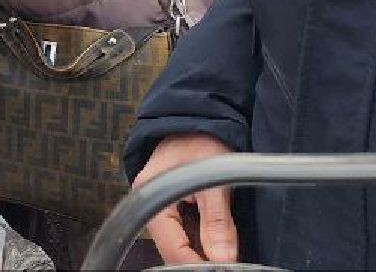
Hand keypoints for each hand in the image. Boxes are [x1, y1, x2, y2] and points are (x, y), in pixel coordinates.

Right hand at [135, 133, 237, 265]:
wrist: (197, 118)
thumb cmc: (201, 140)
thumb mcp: (214, 180)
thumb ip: (217, 221)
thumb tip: (224, 259)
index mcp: (150, 198)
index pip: (171, 248)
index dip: (197, 263)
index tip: (223, 268)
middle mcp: (149, 204)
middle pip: (172, 248)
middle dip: (199, 257)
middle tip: (227, 260)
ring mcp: (158, 205)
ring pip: (179, 241)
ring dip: (201, 248)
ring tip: (223, 245)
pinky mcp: (170, 205)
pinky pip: (184, 231)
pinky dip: (201, 237)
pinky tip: (216, 235)